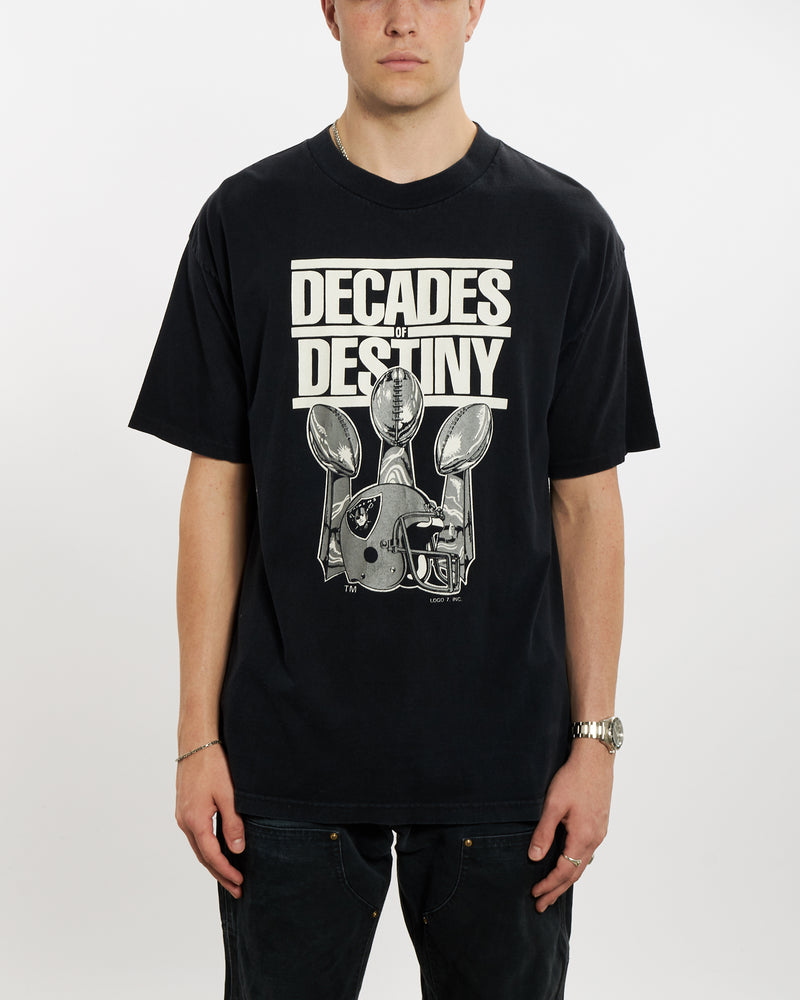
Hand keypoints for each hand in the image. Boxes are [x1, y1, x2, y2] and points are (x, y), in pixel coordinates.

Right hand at [175, 744, 245, 897]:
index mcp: (195, 820)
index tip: (240, 883)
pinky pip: (196, 836)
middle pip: (202, 857)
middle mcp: (184, 821)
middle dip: (220, 874)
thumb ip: (233, 823)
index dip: (226, 872)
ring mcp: (182, 814)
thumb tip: (237, 851)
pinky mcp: (185, 807)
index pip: (211, 856)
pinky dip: (207, 848)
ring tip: (229, 875)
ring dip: (213, 863)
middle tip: (237, 889)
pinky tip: (218, 850)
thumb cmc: (213, 764)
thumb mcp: (229, 794)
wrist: (196, 741)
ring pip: (198, 847)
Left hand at [528, 739, 613, 912]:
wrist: (595, 758)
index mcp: (582, 837)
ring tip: (553, 890)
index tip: (534, 894)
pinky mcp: (600, 824)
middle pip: (575, 874)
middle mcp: (594, 839)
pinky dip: (576, 865)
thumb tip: (533, 858)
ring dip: (567, 880)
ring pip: (583, 865)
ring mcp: (599, 832)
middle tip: (541, 905)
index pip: (564, 871)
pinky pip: (587, 853)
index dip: (548, 885)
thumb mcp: (553, 805)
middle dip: (557, 890)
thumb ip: (544, 833)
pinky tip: (568, 865)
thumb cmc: (573, 778)